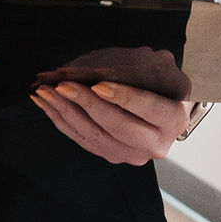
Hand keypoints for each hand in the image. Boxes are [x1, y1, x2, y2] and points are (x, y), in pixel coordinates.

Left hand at [32, 78, 190, 166]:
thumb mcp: (159, 68)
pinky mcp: (112, 155)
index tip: (97, 84)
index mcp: (174, 119)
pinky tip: (46, 104)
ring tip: (45, 92)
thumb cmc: (161, 82)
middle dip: (86, 105)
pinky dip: (61, 121)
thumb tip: (96, 67)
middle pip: (117, 127)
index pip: (149, 108)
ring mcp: (132, 154)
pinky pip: (82, 139)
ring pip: (95, 136)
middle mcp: (156, 143)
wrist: (165, 107)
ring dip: (66, 113)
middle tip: (63, 86)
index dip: (123, 97)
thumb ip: (137, 66)